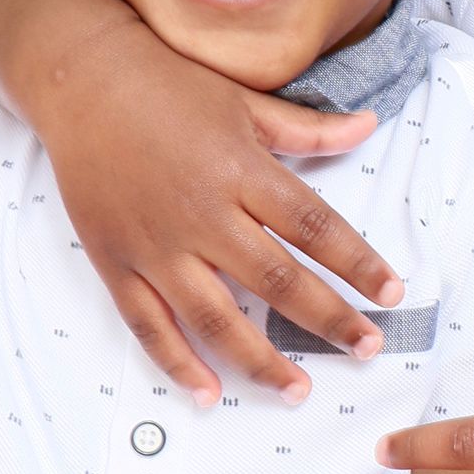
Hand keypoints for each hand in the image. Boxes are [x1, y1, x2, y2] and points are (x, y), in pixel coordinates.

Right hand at [42, 4, 406, 404]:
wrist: (81, 79)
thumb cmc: (168, 83)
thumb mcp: (244, 100)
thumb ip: (308, 128)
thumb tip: (369, 126)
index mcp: (242, 171)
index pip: (315, 228)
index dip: (358, 264)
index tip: (392, 293)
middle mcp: (203, 214)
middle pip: (276, 282)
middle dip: (328, 321)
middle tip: (366, 349)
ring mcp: (157, 244)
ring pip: (215, 319)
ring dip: (261, 362)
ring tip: (298, 391)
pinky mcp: (116, 262)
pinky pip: (149, 325)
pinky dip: (177, 364)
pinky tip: (209, 394)